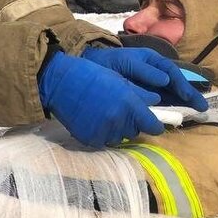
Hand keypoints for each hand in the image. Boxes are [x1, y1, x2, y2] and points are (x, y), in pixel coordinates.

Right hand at [37, 50, 164, 147]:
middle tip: (120, 110)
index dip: (154, 124)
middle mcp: (119, 121)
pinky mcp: (90, 140)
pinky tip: (93, 120)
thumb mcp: (120, 80)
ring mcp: (104, 132)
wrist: (61, 83)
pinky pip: (104, 141)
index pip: (154, 127)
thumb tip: (156, 102)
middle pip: (136, 132)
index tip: (151, 121)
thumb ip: (140, 94)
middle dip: (132, 123)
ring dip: (117, 129)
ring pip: (120, 137)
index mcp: (129, 105)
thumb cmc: (92, 75)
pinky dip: (101, 133)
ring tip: (104, 114)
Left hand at [82, 46, 208, 111]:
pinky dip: (164, 112)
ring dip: (181, 106)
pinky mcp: (140, 98)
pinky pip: (156, 105)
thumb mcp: (125, 61)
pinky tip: (170, 121)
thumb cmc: (108, 62)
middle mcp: (154, 75)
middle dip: (189, 98)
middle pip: (176, 87)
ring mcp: (148, 87)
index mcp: (153, 62)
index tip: (189, 97)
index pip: (173, 74)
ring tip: (194, 116)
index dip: (183, 86)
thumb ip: (144, 70)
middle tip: (203, 110)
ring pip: (169, 97)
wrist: (88, 68)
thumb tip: (164, 81)